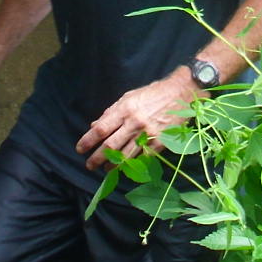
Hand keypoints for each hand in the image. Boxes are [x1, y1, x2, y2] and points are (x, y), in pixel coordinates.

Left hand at [75, 70, 195, 170]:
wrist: (182, 93)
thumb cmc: (153, 93)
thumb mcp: (129, 97)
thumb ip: (111, 112)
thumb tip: (94, 126)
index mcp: (125, 109)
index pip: (100, 129)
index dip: (88, 141)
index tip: (80, 149)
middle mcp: (135, 122)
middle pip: (110, 146)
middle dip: (96, 158)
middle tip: (89, 165)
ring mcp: (148, 133)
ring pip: (125, 156)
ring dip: (112, 165)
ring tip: (105, 169)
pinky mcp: (160, 141)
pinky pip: (142, 158)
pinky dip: (132, 164)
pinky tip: (126, 167)